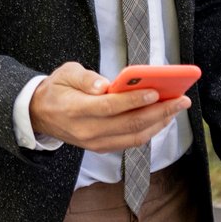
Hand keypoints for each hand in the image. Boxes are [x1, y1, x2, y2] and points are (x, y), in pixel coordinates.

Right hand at [28, 62, 189, 152]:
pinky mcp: (101, 148)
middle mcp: (87, 131)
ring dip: (159, 124)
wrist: (39, 114)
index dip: (134, 100)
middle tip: (181, 100)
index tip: (156, 91)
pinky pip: (130, 143)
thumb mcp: (65, 74)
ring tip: (176, 108)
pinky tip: (161, 118)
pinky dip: (149, 132)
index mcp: (75, 109)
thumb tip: (104, 85)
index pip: (110, 107)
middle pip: (129, 125)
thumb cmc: (57, 89)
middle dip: (159, 112)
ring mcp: (95, 143)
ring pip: (134, 138)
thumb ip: (84, 78)